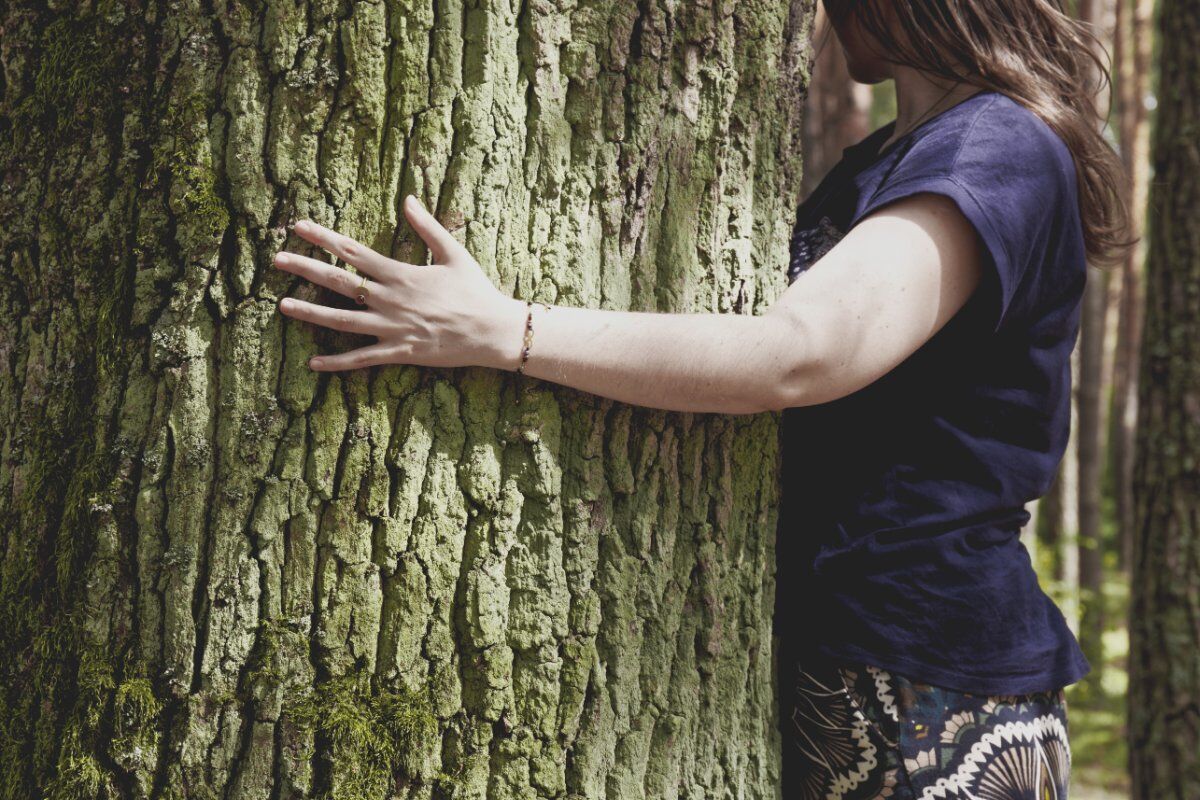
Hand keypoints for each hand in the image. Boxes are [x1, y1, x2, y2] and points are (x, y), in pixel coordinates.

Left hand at [275, 195, 527, 371]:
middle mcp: (390, 300)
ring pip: (342, 320)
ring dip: (311, 312)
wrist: (492, 331)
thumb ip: (427, 226)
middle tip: (277, 259)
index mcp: (401, 274)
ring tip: (283, 305)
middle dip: (306, 269)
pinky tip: (313, 362)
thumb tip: (407, 198)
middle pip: (339, 282)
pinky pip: (362, 358)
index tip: (300, 227)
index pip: (353, 252)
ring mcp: (392, 328)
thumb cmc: (476, 291)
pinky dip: (337, 362)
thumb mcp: (454, 253)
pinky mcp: (399, 352)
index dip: (324, 238)